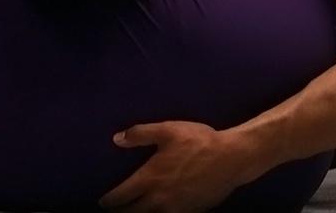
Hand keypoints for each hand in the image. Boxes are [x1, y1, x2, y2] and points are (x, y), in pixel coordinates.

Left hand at [99, 121, 246, 211]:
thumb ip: (140, 134)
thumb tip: (116, 139)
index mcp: (150, 178)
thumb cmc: (198, 141)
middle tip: (114, 211)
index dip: (110, 201)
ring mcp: (176, 208)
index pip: (122, 196)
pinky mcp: (191, 212)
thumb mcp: (167, 130)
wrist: (231, 158)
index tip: (104, 202)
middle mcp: (160, 198)